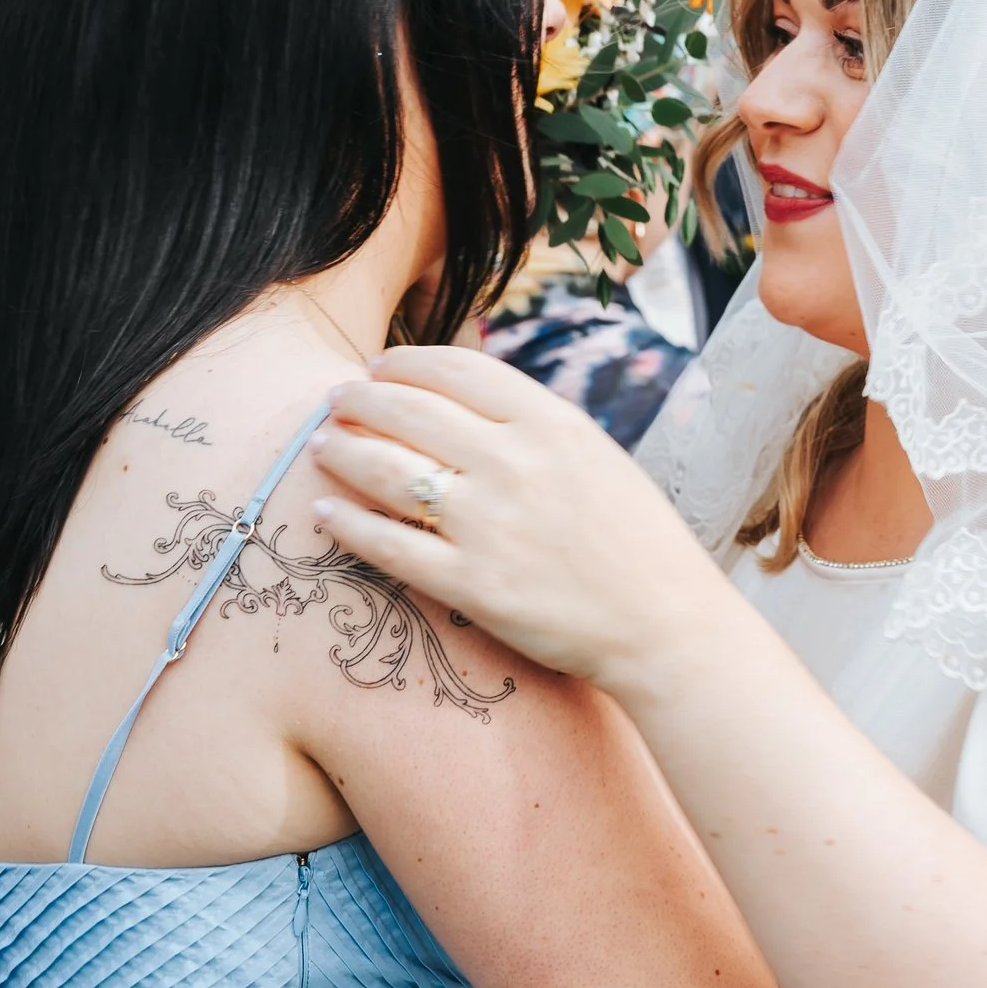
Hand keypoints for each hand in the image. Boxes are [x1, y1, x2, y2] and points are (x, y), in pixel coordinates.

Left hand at [309, 346, 731, 690]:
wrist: (666, 625)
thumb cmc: (636, 542)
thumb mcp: (596, 456)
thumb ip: (533, 426)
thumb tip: (463, 394)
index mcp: (553, 424)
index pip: (457, 370)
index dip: (406, 362)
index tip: (380, 365)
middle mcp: (516, 464)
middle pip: (410, 411)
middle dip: (360, 399)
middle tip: (334, 399)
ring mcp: (490, 526)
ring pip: (387, 471)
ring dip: (342, 451)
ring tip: (320, 445)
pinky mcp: (471, 585)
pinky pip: (387, 545)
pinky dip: (346, 523)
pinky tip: (324, 511)